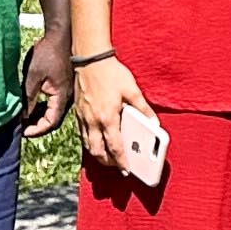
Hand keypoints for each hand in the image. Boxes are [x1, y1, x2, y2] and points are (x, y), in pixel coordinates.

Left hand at [17, 37, 71, 141]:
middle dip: (37, 125)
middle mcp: (67, 97)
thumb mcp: (32, 77)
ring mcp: (67, 91)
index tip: (22, 131)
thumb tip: (23, 117)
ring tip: (24, 117)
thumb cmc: (47, 53)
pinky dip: (44, 108)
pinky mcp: (64, 85)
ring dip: (40, 117)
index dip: (36, 130)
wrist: (60, 34)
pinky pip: (55, 103)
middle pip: (53, 120)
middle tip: (21, 127)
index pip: (51, 122)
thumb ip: (28, 98)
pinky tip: (32, 105)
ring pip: (54, 112)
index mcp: (62, 96)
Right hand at [74, 51, 152, 177]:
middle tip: (117, 166)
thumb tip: (153, 122)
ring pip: (87, 145)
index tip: (126, 170)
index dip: (121, 161)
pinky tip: (96, 141)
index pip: (115, 147)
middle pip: (97, 152)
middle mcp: (93, 121)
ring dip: (97, 155)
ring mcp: (83, 118)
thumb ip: (143, 108)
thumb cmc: (111, 73)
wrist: (90, 59)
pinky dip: (89, 143)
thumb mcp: (132, 89)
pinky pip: (81, 135)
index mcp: (108, 118)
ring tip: (107, 158)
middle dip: (107, 163)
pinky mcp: (77, 113)